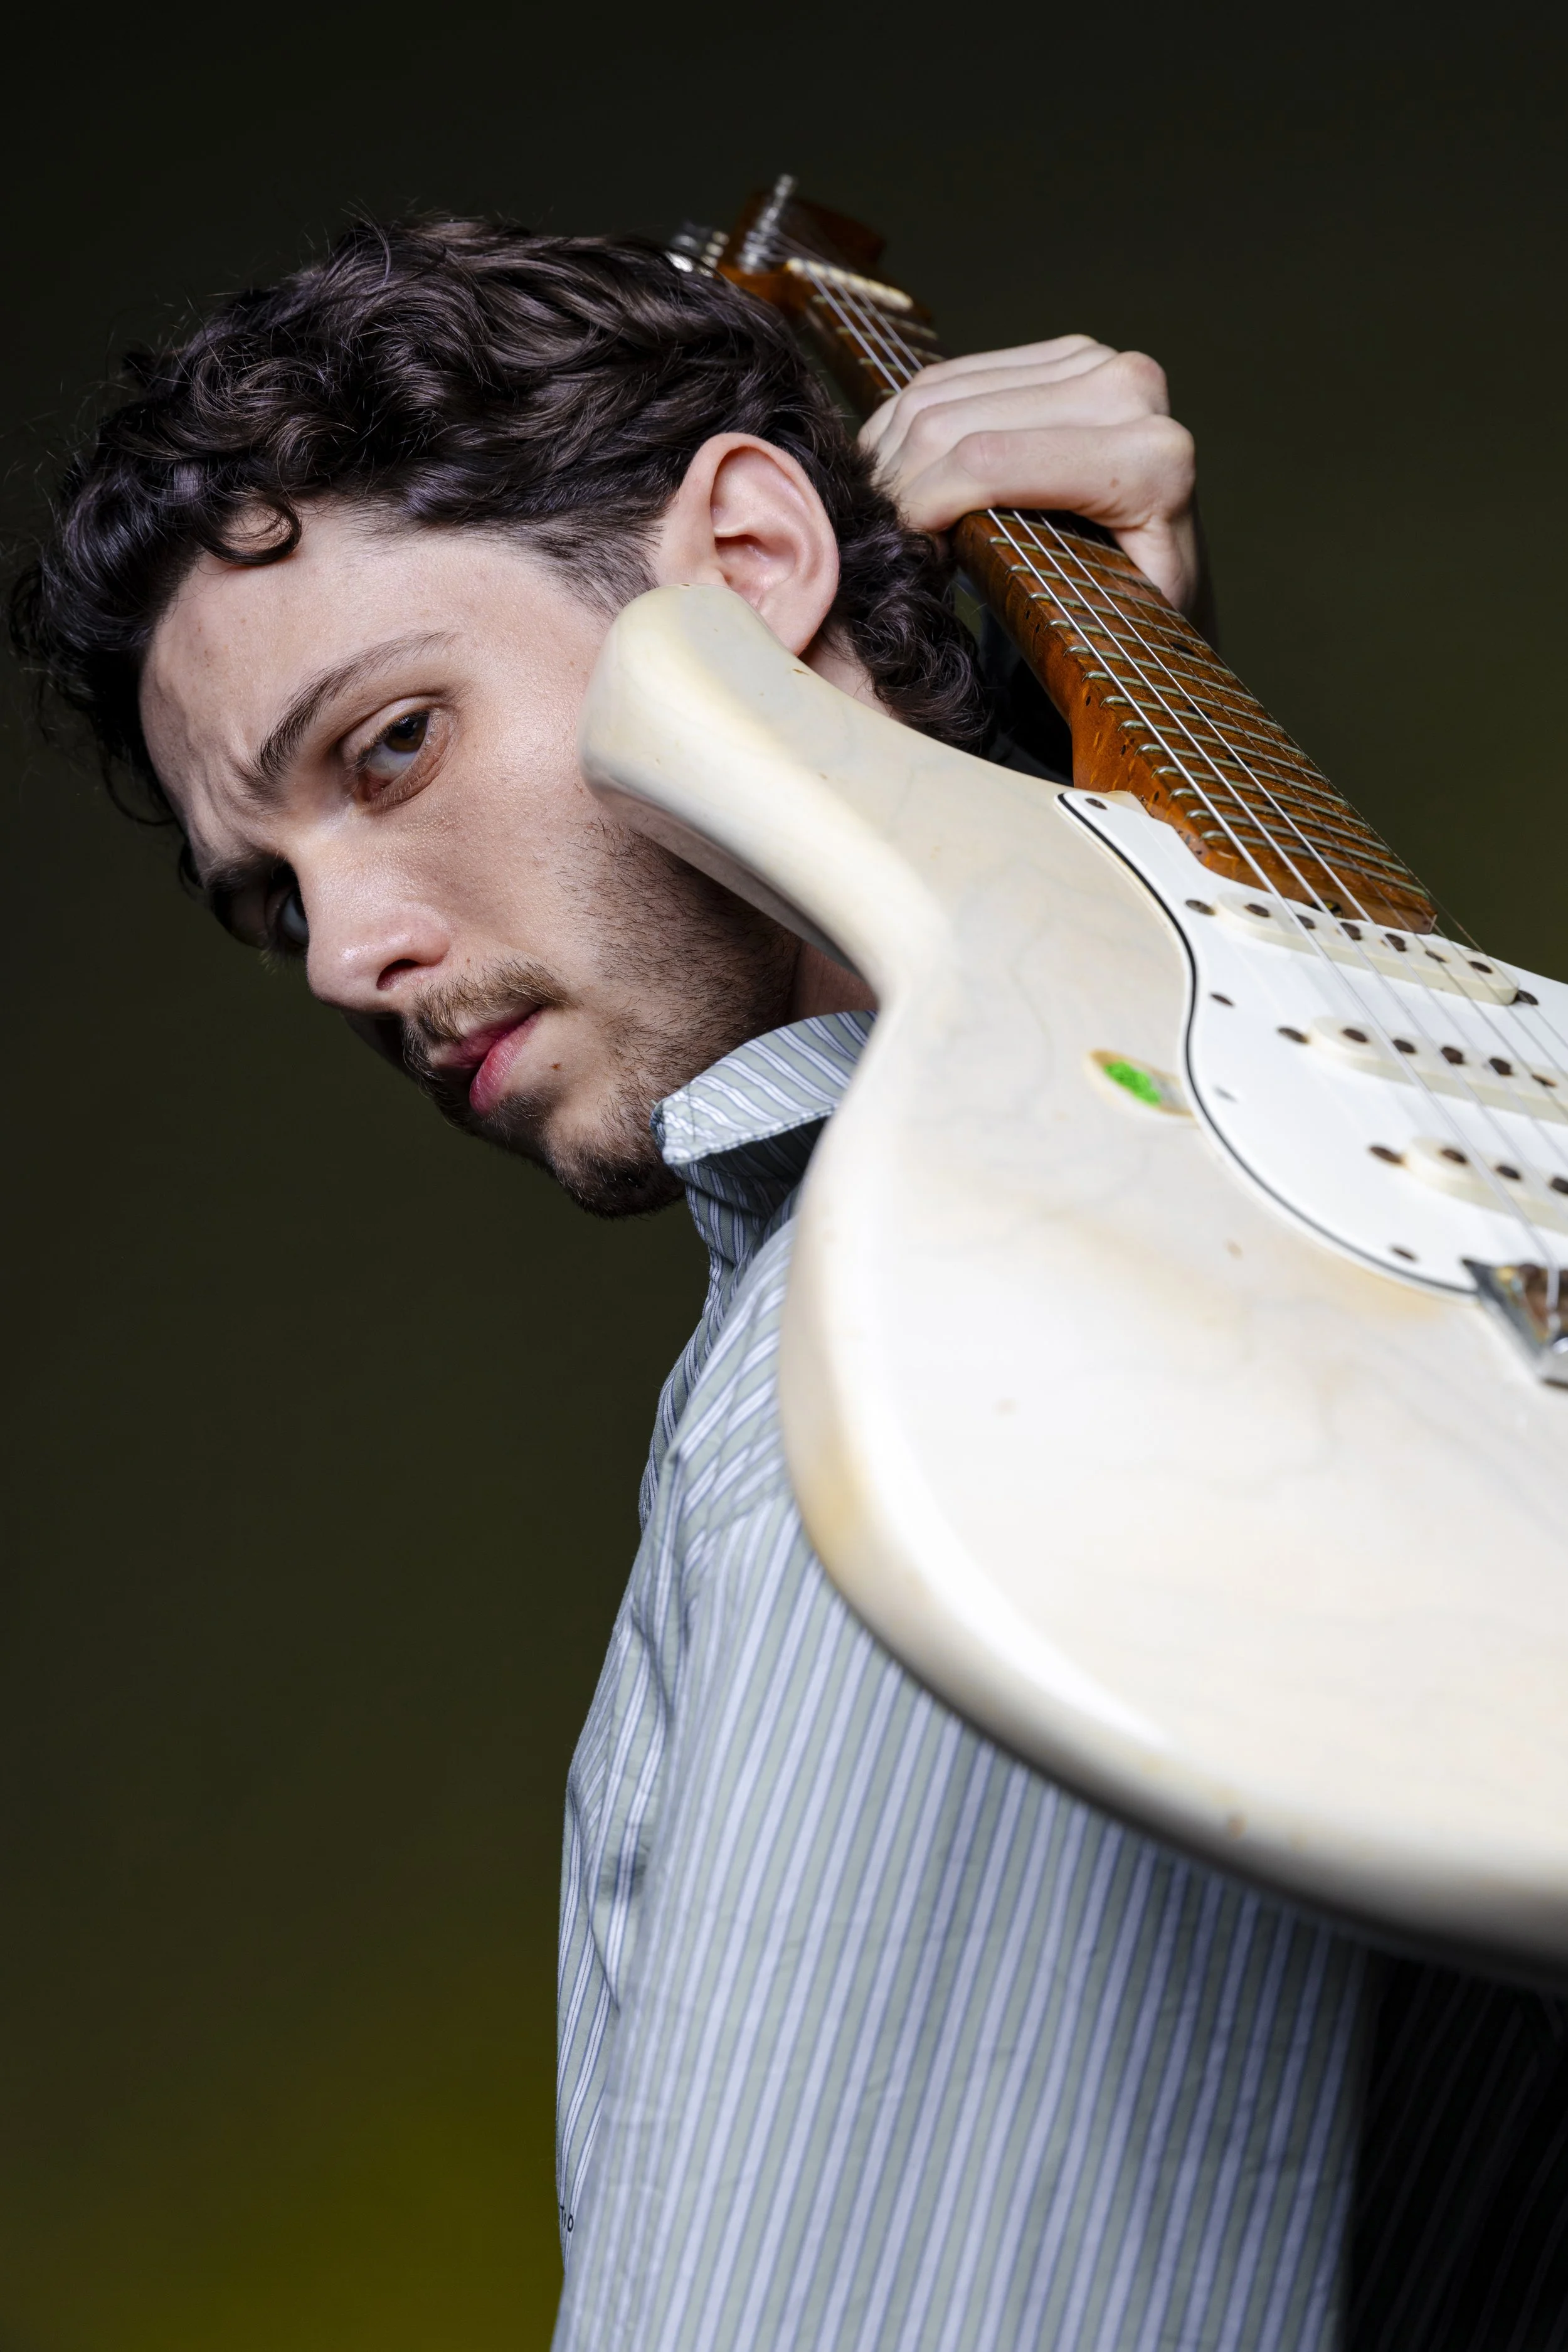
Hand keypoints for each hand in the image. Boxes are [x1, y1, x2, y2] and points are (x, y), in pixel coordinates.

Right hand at [859, 337, 1205, 619]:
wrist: (1167, 578)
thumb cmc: (1137, 617)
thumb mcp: (1094, 626)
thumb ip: (1030, 588)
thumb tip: (922, 549)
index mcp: (1150, 460)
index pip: (989, 462)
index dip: (923, 508)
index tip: (902, 556)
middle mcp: (1130, 389)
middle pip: (956, 421)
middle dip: (902, 486)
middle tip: (888, 544)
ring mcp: (1096, 361)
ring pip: (938, 394)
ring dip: (892, 458)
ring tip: (894, 518)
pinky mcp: (1063, 355)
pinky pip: (948, 376)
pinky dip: (902, 427)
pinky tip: (899, 478)